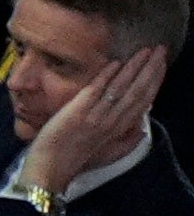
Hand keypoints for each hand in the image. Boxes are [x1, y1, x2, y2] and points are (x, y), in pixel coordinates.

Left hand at [25, 38, 170, 201]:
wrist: (53, 165)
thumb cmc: (79, 158)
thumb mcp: (109, 153)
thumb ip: (127, 140)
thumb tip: (142, 127)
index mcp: (121, 128)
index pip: (144, 101)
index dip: (155, 82)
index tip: (162, 64)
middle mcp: (113, 121)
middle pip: (138, 92)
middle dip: (151, 70)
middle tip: (160, 50)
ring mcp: (97, 116)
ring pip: (122, 89)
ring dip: (135, 68)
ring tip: (145, 51)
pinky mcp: (79, 112)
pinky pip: (97, 90)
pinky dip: (107, 76)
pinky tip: (116, 62)